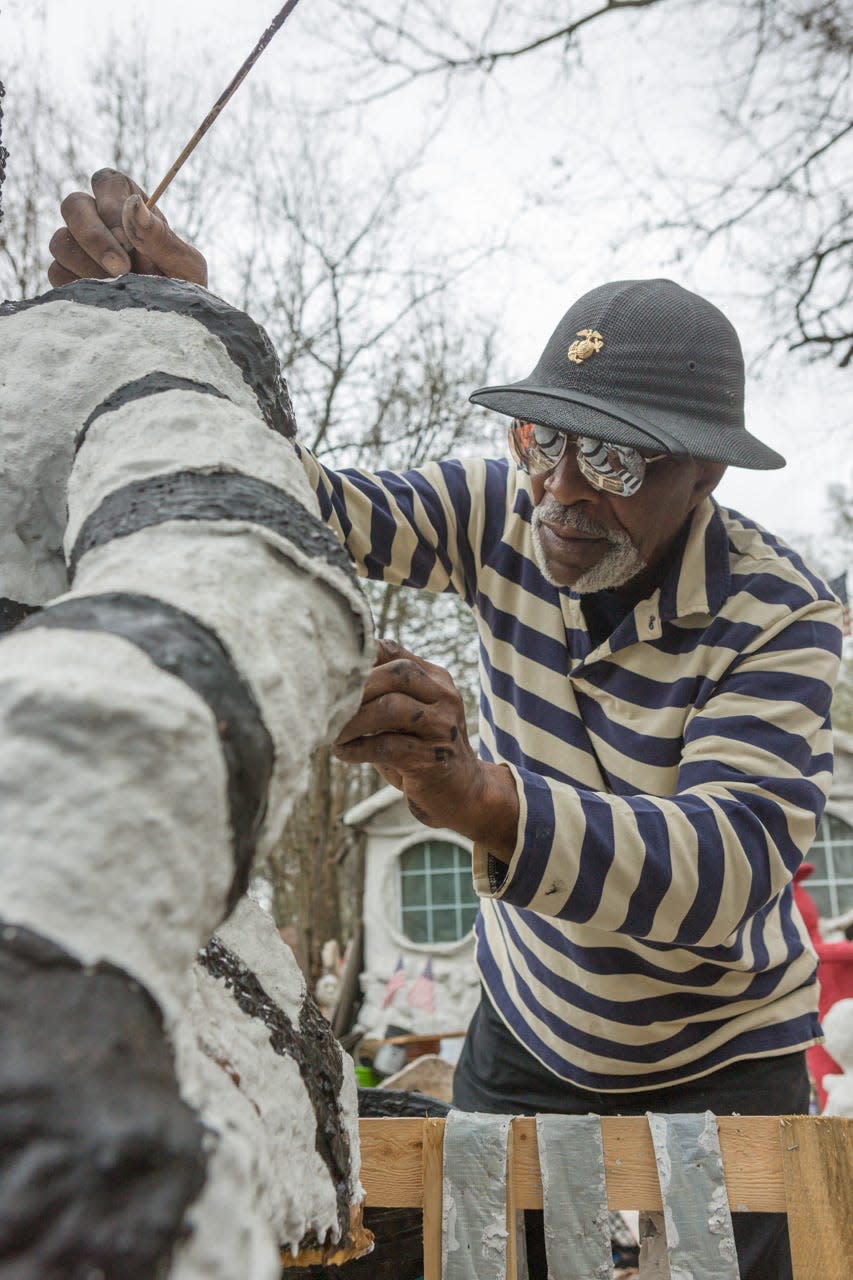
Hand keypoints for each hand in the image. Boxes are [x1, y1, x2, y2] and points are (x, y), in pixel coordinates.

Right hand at [48, 168, 206, 287]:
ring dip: (89, 265)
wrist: (174, 326)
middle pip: (73, 205)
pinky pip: (57, 271)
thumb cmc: (183, 289)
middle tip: (122, 268)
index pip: (106, 182)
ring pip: (61, 241)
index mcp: (127, 206)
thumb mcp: (185, 265)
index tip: (128, 236)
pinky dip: (79, 284)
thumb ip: (160, 237)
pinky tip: (104, 297)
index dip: (111, 203)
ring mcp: (78, 247)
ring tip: (119, 287)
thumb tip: (134, 205)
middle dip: (94, 236)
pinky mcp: (67, 275)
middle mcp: (97, 220)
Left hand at [334, 639, 517, 859]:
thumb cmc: (422, 749)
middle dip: (356, 688)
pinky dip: (358, 749)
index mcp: (436, 679)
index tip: (327, 673)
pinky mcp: (433, 759)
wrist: (464, 793)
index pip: (393, 652)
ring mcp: (442, 728)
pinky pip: (388, 746)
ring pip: (391, 708)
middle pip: (397, 673)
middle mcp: (445, 697)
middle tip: (326, 704)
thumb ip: (383, 693)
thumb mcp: (408, 715)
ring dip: (352, 720)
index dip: (357, 658)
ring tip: (332, 732)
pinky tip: (343, 752)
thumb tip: (330, 677)